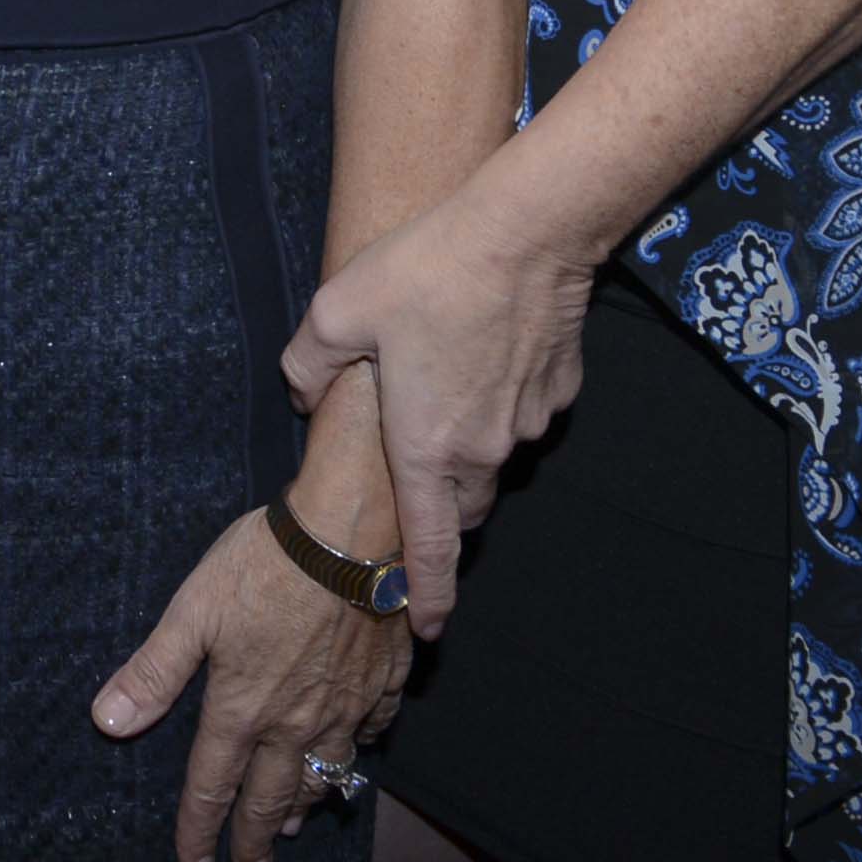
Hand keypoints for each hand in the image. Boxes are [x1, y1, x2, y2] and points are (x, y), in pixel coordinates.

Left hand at [93, 483, 414, 861]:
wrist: (350, 533)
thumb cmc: (263, 564)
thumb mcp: (192, 613)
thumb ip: (154, 672)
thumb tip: (107, 722)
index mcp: (243, 709)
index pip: (212, 788)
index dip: (198, 833)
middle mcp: (295, 722)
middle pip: (272, 798)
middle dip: (256, 841)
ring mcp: (347, 705)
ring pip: (325, 773)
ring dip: (304, 803)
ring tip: (293, 823)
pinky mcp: (384, 680)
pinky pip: (374, 730)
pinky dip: (361, 749)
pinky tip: (355, 751)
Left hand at [282, 179, 599, 631]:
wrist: (524, 231)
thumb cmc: (424, 270)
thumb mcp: (336, 311)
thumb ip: (308, 366)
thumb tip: (303, 394)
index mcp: (424, 448)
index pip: (429, 548)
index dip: (426, 596)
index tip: (427, 630)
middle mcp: (482, 451)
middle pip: (459, 504)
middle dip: (436, 502)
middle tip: (411, 466)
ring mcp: (527, 423)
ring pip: (492, 458)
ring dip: (467, 444)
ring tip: (441, 385)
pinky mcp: (559, 391)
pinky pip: (523, 413)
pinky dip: (501, 399)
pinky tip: (483, 347)